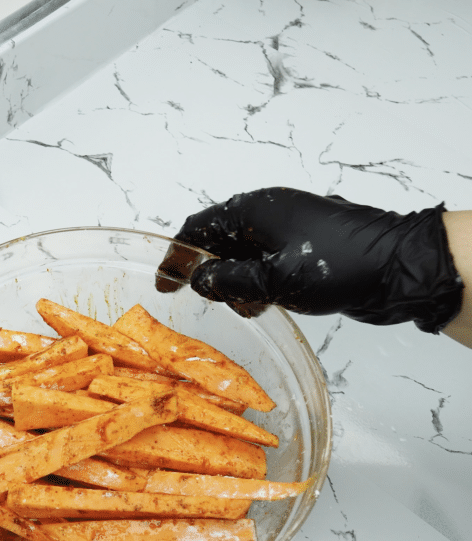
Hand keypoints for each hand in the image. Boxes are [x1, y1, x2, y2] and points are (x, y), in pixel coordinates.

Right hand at [164, 187, 462, 332]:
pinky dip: (255, 286)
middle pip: (218, 242)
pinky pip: (263, 266)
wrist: (401, 268)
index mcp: (255, 209)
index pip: (198, 227)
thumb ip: (229, 280)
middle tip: (209, 300)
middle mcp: (267, 215)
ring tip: (246, 306)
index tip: (164, 283)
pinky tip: (264, 305)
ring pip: (241, 257)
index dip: (176, 256)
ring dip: (234, 284)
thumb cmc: (341, 264)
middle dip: (209, 273)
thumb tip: (199, 280)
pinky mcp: (301, 250)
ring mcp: (285, 232)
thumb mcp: (274, 278)